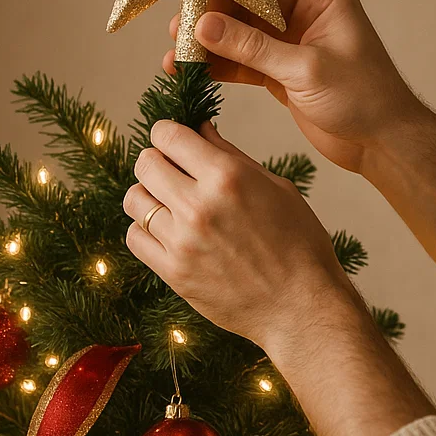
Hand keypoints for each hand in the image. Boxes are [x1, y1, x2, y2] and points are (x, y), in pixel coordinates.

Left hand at [123, 119, 359, 350]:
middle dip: (156, 160)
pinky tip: (166, 231)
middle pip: (144, 163)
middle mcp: (198, 205)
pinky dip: (144, 229)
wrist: (302, 307)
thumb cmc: (299, 245)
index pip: (168, 135)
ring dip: (148, 195)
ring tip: (169, 204)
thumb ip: (231, 155)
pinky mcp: (173, 272)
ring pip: (134, 200)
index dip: (167, 132)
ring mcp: (181, 241)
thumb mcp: (276, 187)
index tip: (173, 140)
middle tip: (172, 171)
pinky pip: (134, 238)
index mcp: (226, 177)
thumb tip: (200, 129)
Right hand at [164, 0, 423, 174]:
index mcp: (321, 0)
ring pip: (242, 40)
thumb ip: (252, 48)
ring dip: (211, 49)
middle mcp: (305, 17)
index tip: (190, 2)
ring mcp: (293, 47)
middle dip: (210, 22)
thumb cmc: (363, 99)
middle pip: (246, 9)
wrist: (384, 144)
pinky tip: (195, 73)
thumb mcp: (304, 69)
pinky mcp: (284, 75)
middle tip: (177, 33)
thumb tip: (204, 26)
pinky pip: (246, 65)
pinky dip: (222, 70)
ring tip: (177, 59)